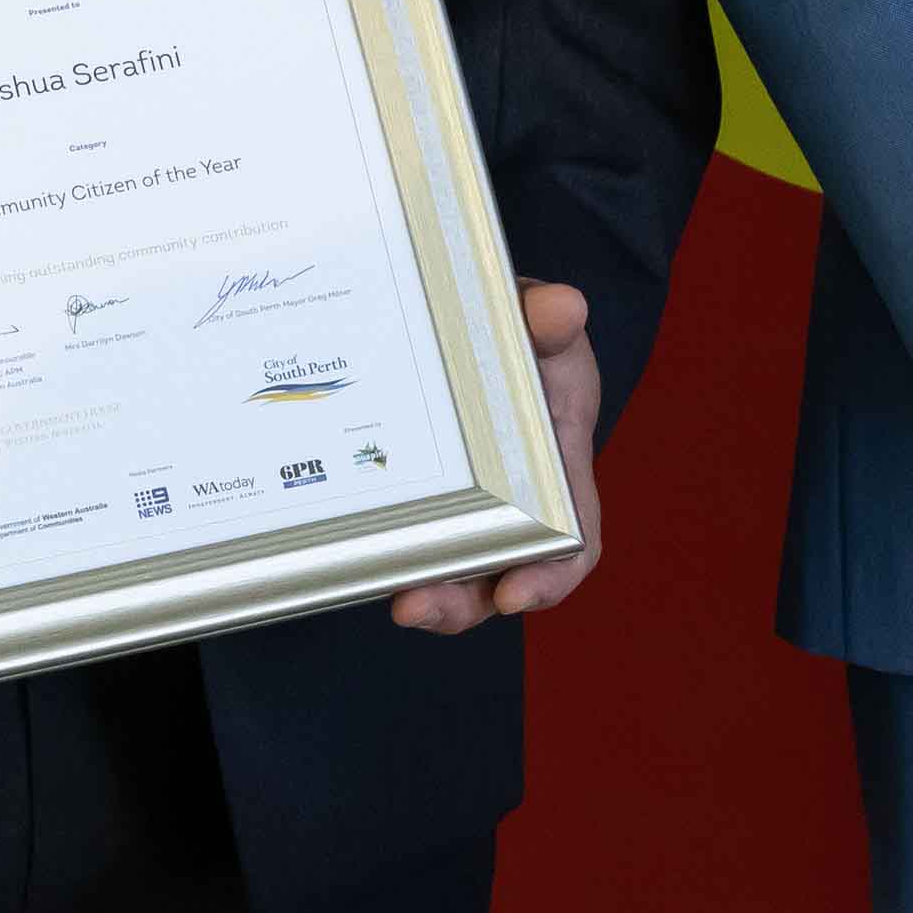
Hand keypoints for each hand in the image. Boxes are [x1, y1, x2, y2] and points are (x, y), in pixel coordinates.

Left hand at [393, 280, 604, 633]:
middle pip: (495, 579)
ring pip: (445, 575)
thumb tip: (561, 308)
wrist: (478, 327)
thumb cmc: (525, 335)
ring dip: (419, 593)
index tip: (515, 594)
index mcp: (558, 473)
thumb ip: (548, 318)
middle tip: (414, 604)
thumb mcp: (541, 321)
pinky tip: (342, 551)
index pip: (570, 543)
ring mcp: (464, 512)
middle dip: (458, 604)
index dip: (548, 577)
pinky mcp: (417, 502)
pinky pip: (402, 542)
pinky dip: (381, 556)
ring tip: (389, 596)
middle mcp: (514, 509)